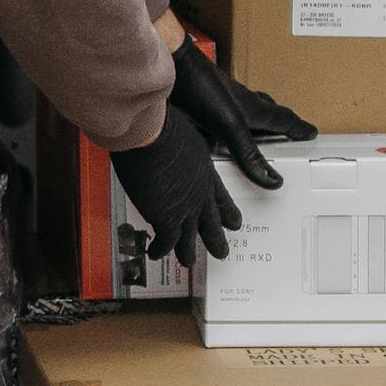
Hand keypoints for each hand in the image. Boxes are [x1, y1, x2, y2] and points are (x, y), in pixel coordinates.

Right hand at [111, 105, 241, 268]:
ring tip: (189, 262)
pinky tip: (155, 254)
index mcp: (205, 170)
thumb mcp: (184, 132)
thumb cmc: (161, 123)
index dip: (227, 210)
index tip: (234, 221)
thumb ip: (182, 146)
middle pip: (212, 222)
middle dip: (217, 239)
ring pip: (191, 238)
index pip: (219, 196)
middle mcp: (199, 192)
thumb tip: (174, 141)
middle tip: (223, 252)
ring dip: (188, 252)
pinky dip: (160, 250)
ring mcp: (186, 207)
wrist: (152, 133)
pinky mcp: (167, 218)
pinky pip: (166, 242)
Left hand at [167, 37, 314, 190]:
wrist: (169, 65)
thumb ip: (249, 153)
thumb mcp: (230, 126)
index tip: (311, 132)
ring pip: (245, 113)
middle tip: (289, 129)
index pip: (284, 120)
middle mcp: (239, 105)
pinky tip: (214, 132)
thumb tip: (272, 179)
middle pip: (267, 113)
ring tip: (258, 132)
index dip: (298, 128)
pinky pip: (220, 117)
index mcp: (253, 110)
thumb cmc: (200, 87)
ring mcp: (220, 103)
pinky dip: (225, 126)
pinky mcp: (200, 105)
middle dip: (280, 123)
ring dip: (254, 122)